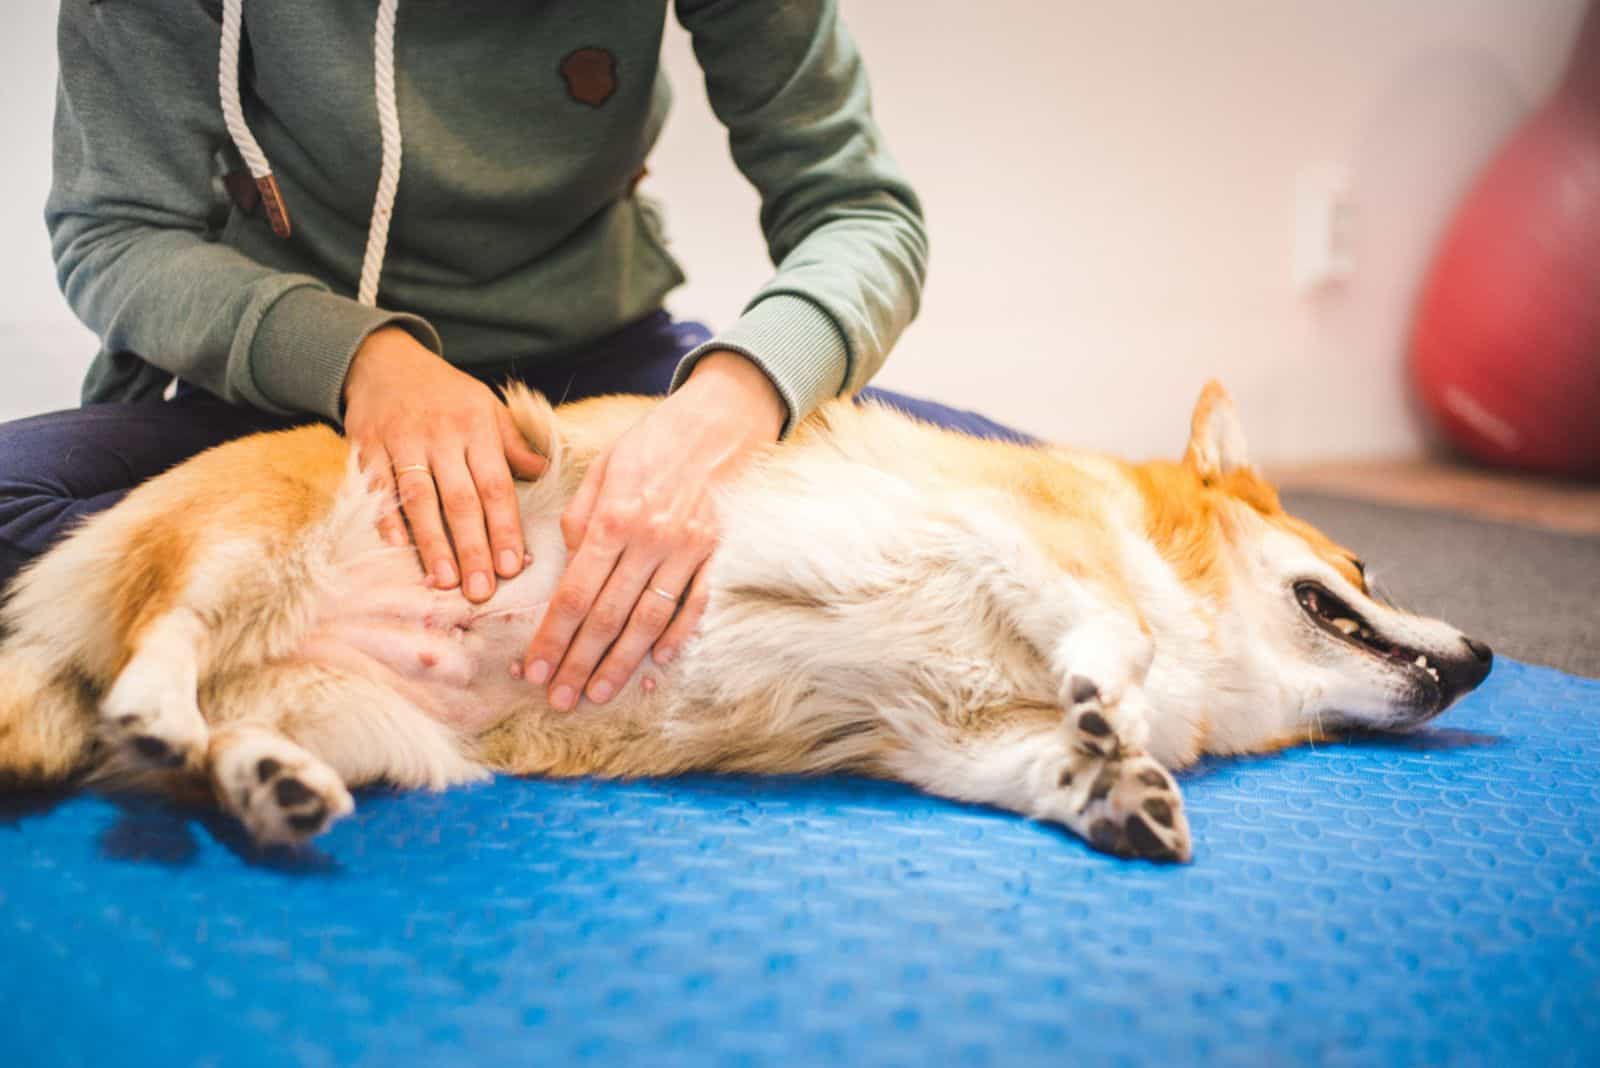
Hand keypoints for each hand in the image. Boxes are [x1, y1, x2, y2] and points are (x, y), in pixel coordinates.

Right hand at [343, 327, 546, 601]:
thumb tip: (542, 473)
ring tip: (445, 582)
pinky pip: (378, 489)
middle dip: (473, 548)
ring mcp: (402, 440)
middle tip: (481, 590)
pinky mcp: (367, 446)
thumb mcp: (487, 406)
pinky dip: (387, 520)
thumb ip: (512, 443)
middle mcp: (441, 435)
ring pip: (420, 499)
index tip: (514, 567)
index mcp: (478, 427)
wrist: (384, 360)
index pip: (496, 485)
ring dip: (433, 543)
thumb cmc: (444, 393)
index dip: (505, 528)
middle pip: (461, 499)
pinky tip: (399, 551)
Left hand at [523, 350, 785, 709]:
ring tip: (599, 693)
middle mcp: (649, 540)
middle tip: (560, 699)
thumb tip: (569, 564)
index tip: (535, 669)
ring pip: (649, 621)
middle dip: (579, 663)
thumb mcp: (604, 468)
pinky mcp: (717, 554)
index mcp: (613, 518)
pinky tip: (657, 663)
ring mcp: (688, 551)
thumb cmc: (654, 442)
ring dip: (621, 663)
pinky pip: (695, 605)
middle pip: (607, 617)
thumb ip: (582, 518)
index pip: (574, 593)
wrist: (720, 421)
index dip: (552, 637)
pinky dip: (678, 637)